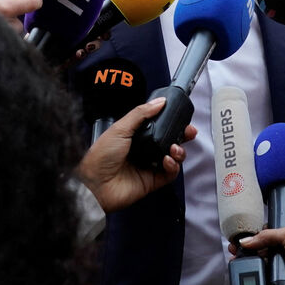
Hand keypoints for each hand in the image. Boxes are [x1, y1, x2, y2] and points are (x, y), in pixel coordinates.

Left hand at [77, 97, 196, 212]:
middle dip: (182, 136)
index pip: (159, 127)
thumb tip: (160, 101)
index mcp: (135, 136)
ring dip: (179, 151)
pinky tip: (167, 160)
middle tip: (189, 133)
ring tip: (174, 148)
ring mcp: (149, 166)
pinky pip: (169, 174)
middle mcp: (144, 150)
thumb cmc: (101, 155)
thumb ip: (141, 113)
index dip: (172, 123)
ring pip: (173, 157)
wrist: (95, 183)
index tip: (182, 118)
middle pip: (170, 141)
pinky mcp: (152, 181)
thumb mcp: (120, 128)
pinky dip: (173, 167)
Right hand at [234, 226, 284, 284]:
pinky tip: (251, 269)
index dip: (258, 235)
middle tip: (238, 249)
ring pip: (264, 264)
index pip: (272, 234)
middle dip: (251, 249)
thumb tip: (248, 239)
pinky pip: (265, 277)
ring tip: (241, 258)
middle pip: (265, 249)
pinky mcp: (281, 282)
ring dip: (252, 262)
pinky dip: (258, 274)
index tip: (245, 237)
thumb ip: (268, 235)